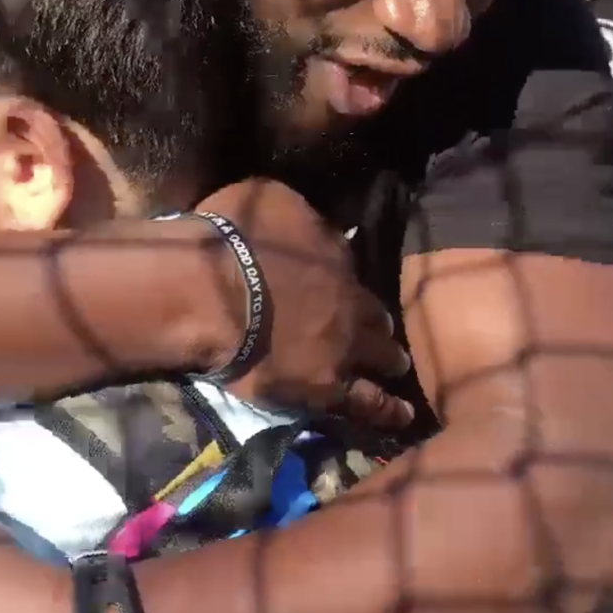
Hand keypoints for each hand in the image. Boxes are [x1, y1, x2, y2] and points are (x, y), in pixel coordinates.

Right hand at [195, 178, 413, 429]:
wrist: (209, 295)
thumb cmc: (229, 239)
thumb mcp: (268, 196)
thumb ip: (297, 211)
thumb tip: (308, 219)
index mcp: (334, 254)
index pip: (350, 265)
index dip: (347, 278)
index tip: (345, 285)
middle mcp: (349, 301)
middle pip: (375, 313)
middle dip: (378, 320)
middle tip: (381, 328)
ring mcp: (343, 347)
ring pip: (383, 357)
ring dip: (391, 360)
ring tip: (398, 367)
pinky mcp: (327, 388)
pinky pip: (368, 403)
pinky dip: (388, 409)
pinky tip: (402, 416)